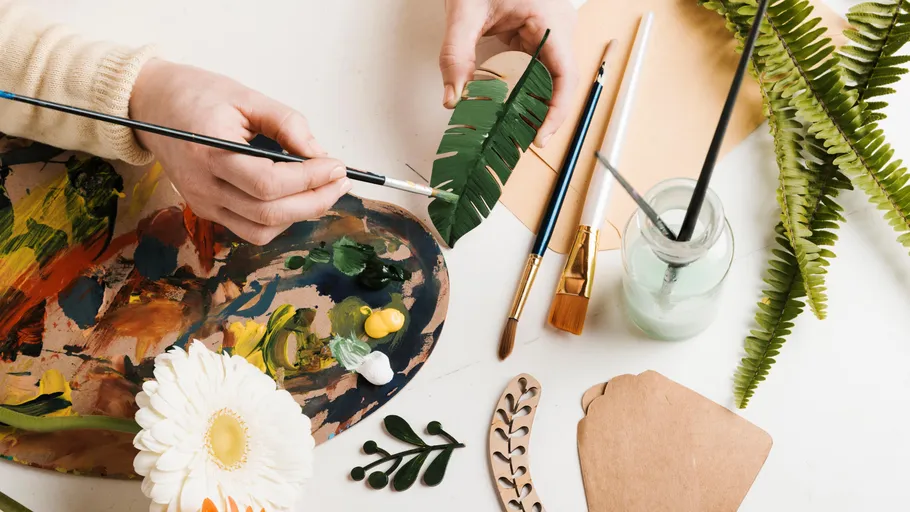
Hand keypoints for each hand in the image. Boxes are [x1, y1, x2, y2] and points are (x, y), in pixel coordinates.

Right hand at [129, 59, 350, 245]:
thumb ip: (286, 123)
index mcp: (209, 152)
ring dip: (300, 215)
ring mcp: (203, 203)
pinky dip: (279, 219)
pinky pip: (250, 229)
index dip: (309, 179)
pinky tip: (296, 197)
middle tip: (340, 182)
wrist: (150, 104)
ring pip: (261, 230)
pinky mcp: (206, 210)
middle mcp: (203, 185)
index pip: (268, 183)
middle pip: (269, 213)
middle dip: (315, 201)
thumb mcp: (246, 96)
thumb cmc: (197, 94)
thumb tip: (320, 154)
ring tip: (323, 190)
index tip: (337, 166)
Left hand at [439, 0, 577, 146]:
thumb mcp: (465, 10)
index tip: (539, 137)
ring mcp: (548, 33)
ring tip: (507, 126)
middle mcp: (557, 29)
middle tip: (514, 140)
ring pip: (544, 79)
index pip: (565, 77)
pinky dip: (518, 88)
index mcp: (552, 21)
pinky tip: (503, 103)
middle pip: (556, 83)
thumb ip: (455, 54)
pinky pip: (532, 68)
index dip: (556, 113)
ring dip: (527, 102)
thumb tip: (453, 97)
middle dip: (536, 114)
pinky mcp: (534, 35)